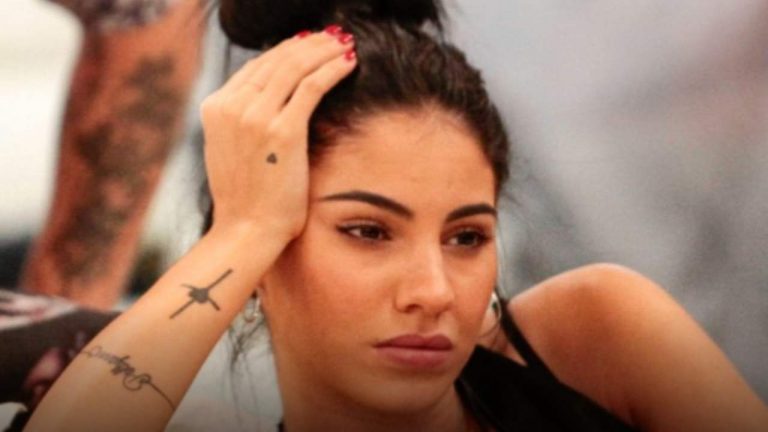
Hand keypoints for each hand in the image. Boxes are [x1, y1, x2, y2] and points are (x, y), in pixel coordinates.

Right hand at [200, 28, 355, 240]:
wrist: (247, 230)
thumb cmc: (247, 197)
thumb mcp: (232, 149)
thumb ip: (242, 120)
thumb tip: (271, 98)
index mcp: (215, 107)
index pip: (256, 66)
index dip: (287, 50)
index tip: (309, 45)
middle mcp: (232, 106)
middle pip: (276, 60)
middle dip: (309, 44)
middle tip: (333, 37)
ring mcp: (255, 116)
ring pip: (295, 67)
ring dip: (324, 51)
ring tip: (344, 44)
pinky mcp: (283, 130)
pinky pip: (312, 86)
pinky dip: (332, 69)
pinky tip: (348, 63)